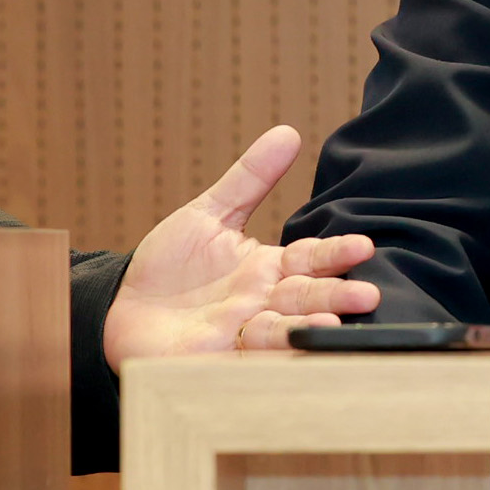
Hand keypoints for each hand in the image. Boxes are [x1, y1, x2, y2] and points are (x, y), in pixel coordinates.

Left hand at [102, 124, 383, 363]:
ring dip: (308, 328)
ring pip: (282, 330)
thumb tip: (288, 132)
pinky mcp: (216, 358)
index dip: (336, 254)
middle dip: (337, 296)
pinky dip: (267, 354)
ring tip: (330, 323)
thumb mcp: (210, 213)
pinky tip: (285, 349)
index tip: (364, 246)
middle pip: (307, 298)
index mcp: (268, 268)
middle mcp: (262, 302)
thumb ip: (250, 178)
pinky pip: (245, 357)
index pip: (311, 259)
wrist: (120, 307)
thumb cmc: (169, 265)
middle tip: (368, 296)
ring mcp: (242, 331)